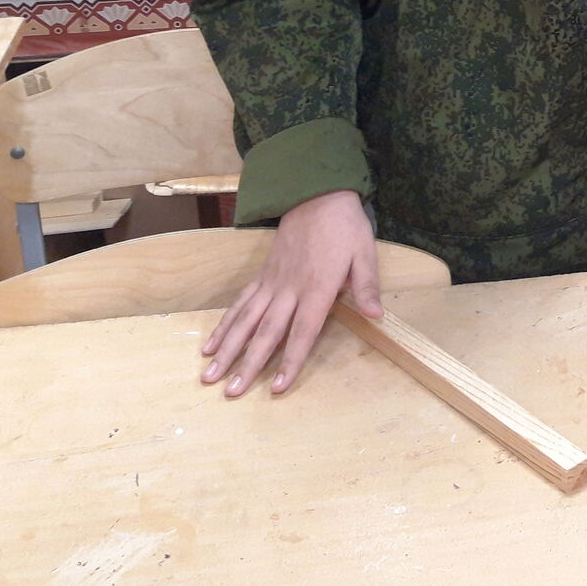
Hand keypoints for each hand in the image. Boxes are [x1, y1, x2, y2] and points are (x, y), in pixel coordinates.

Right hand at [200, 188, 379, 397]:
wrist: (316, 194)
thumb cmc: (345, 226)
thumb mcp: (365, 253)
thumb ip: (366, 286)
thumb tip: (378, 316)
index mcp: (318, 288)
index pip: (303, 332)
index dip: (290, 360)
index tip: (276, 387)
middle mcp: (290, 290)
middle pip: (266, 333)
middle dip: (248, 364)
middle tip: (230, 392)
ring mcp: (272, 282)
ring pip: (245, 320)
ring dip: (227, 348)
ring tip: (209, 374)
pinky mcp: (263, 275)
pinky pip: (241, 302)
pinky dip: (225, 324)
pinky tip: (210, 343)